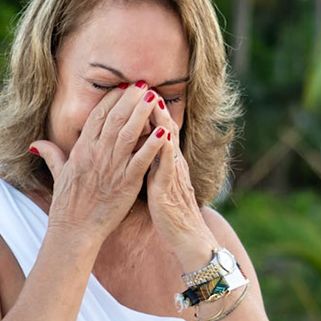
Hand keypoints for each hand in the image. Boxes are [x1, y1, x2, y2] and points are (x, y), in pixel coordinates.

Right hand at [34, 84, 171, 243]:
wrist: (74, 231)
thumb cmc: (67, 205)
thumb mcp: (58, 175)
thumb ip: (51, 154)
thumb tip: (36, 143)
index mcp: (81, 150)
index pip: (97, 116)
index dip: (112, 99)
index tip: (124, 87)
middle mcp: (96, 154)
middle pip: (114, 118)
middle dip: (129, 99)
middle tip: (143, 84)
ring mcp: (111, 168)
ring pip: (128, 134)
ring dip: (142, 114)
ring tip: (154, 98)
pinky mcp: (126, 184)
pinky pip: (141, 161)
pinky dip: (152, 146)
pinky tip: (163, 132)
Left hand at [140, 103, 208, 268]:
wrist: (186, 238)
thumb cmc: (169, 214)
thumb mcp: (158, 184)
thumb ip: (150, 166)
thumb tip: (139, 152)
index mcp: (166, 162)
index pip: (156, 129)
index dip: (147, 110)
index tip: (133, 91)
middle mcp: (172, 163)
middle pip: (163, 127)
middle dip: (153, 105)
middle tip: (142, 83)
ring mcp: (173, 174)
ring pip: (167, 141)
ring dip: (161, 119)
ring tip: (152, 99)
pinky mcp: (170, 188)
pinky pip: (169, 165)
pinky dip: (165, 149)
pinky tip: (162, 135)